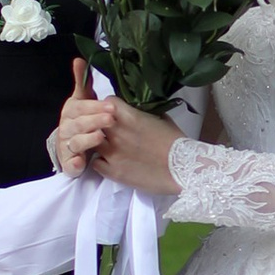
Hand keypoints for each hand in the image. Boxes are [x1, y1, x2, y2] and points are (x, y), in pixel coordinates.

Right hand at [53, 59, 115, 178]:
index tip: (111, 106)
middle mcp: (66, 128)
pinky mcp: (69, 163)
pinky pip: (70, 164)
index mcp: (70, 111)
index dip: (94, 106)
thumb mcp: (84, 99)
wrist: (69, 143)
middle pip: (78, 124)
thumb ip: (82, 81)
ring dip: (87, 140)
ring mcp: (66, 146)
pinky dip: (74, 164)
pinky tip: (81, 163)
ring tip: (100, 137)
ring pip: (75, 142)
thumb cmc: (82, 118)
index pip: (80, 107)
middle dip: (94, 121)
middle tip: (110, 119)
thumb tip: (79, 59)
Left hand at [55, 60, 180, 200]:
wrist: (183, 170)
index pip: (106, 103)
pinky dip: (100, 161)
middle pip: (94, 121)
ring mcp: (112, 153)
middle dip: (99, 123)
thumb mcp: (162, 119)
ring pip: (91, 142)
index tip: (113, 112)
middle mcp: (116, 133)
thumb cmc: (176, 143)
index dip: (108, 106)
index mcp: (129, 116)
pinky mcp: (113, 172)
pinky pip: (95, 163)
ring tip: (108, 146)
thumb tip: (139, 110)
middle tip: (107, 129)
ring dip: (97, 143)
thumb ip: (144, 112)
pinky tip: (110, 161)